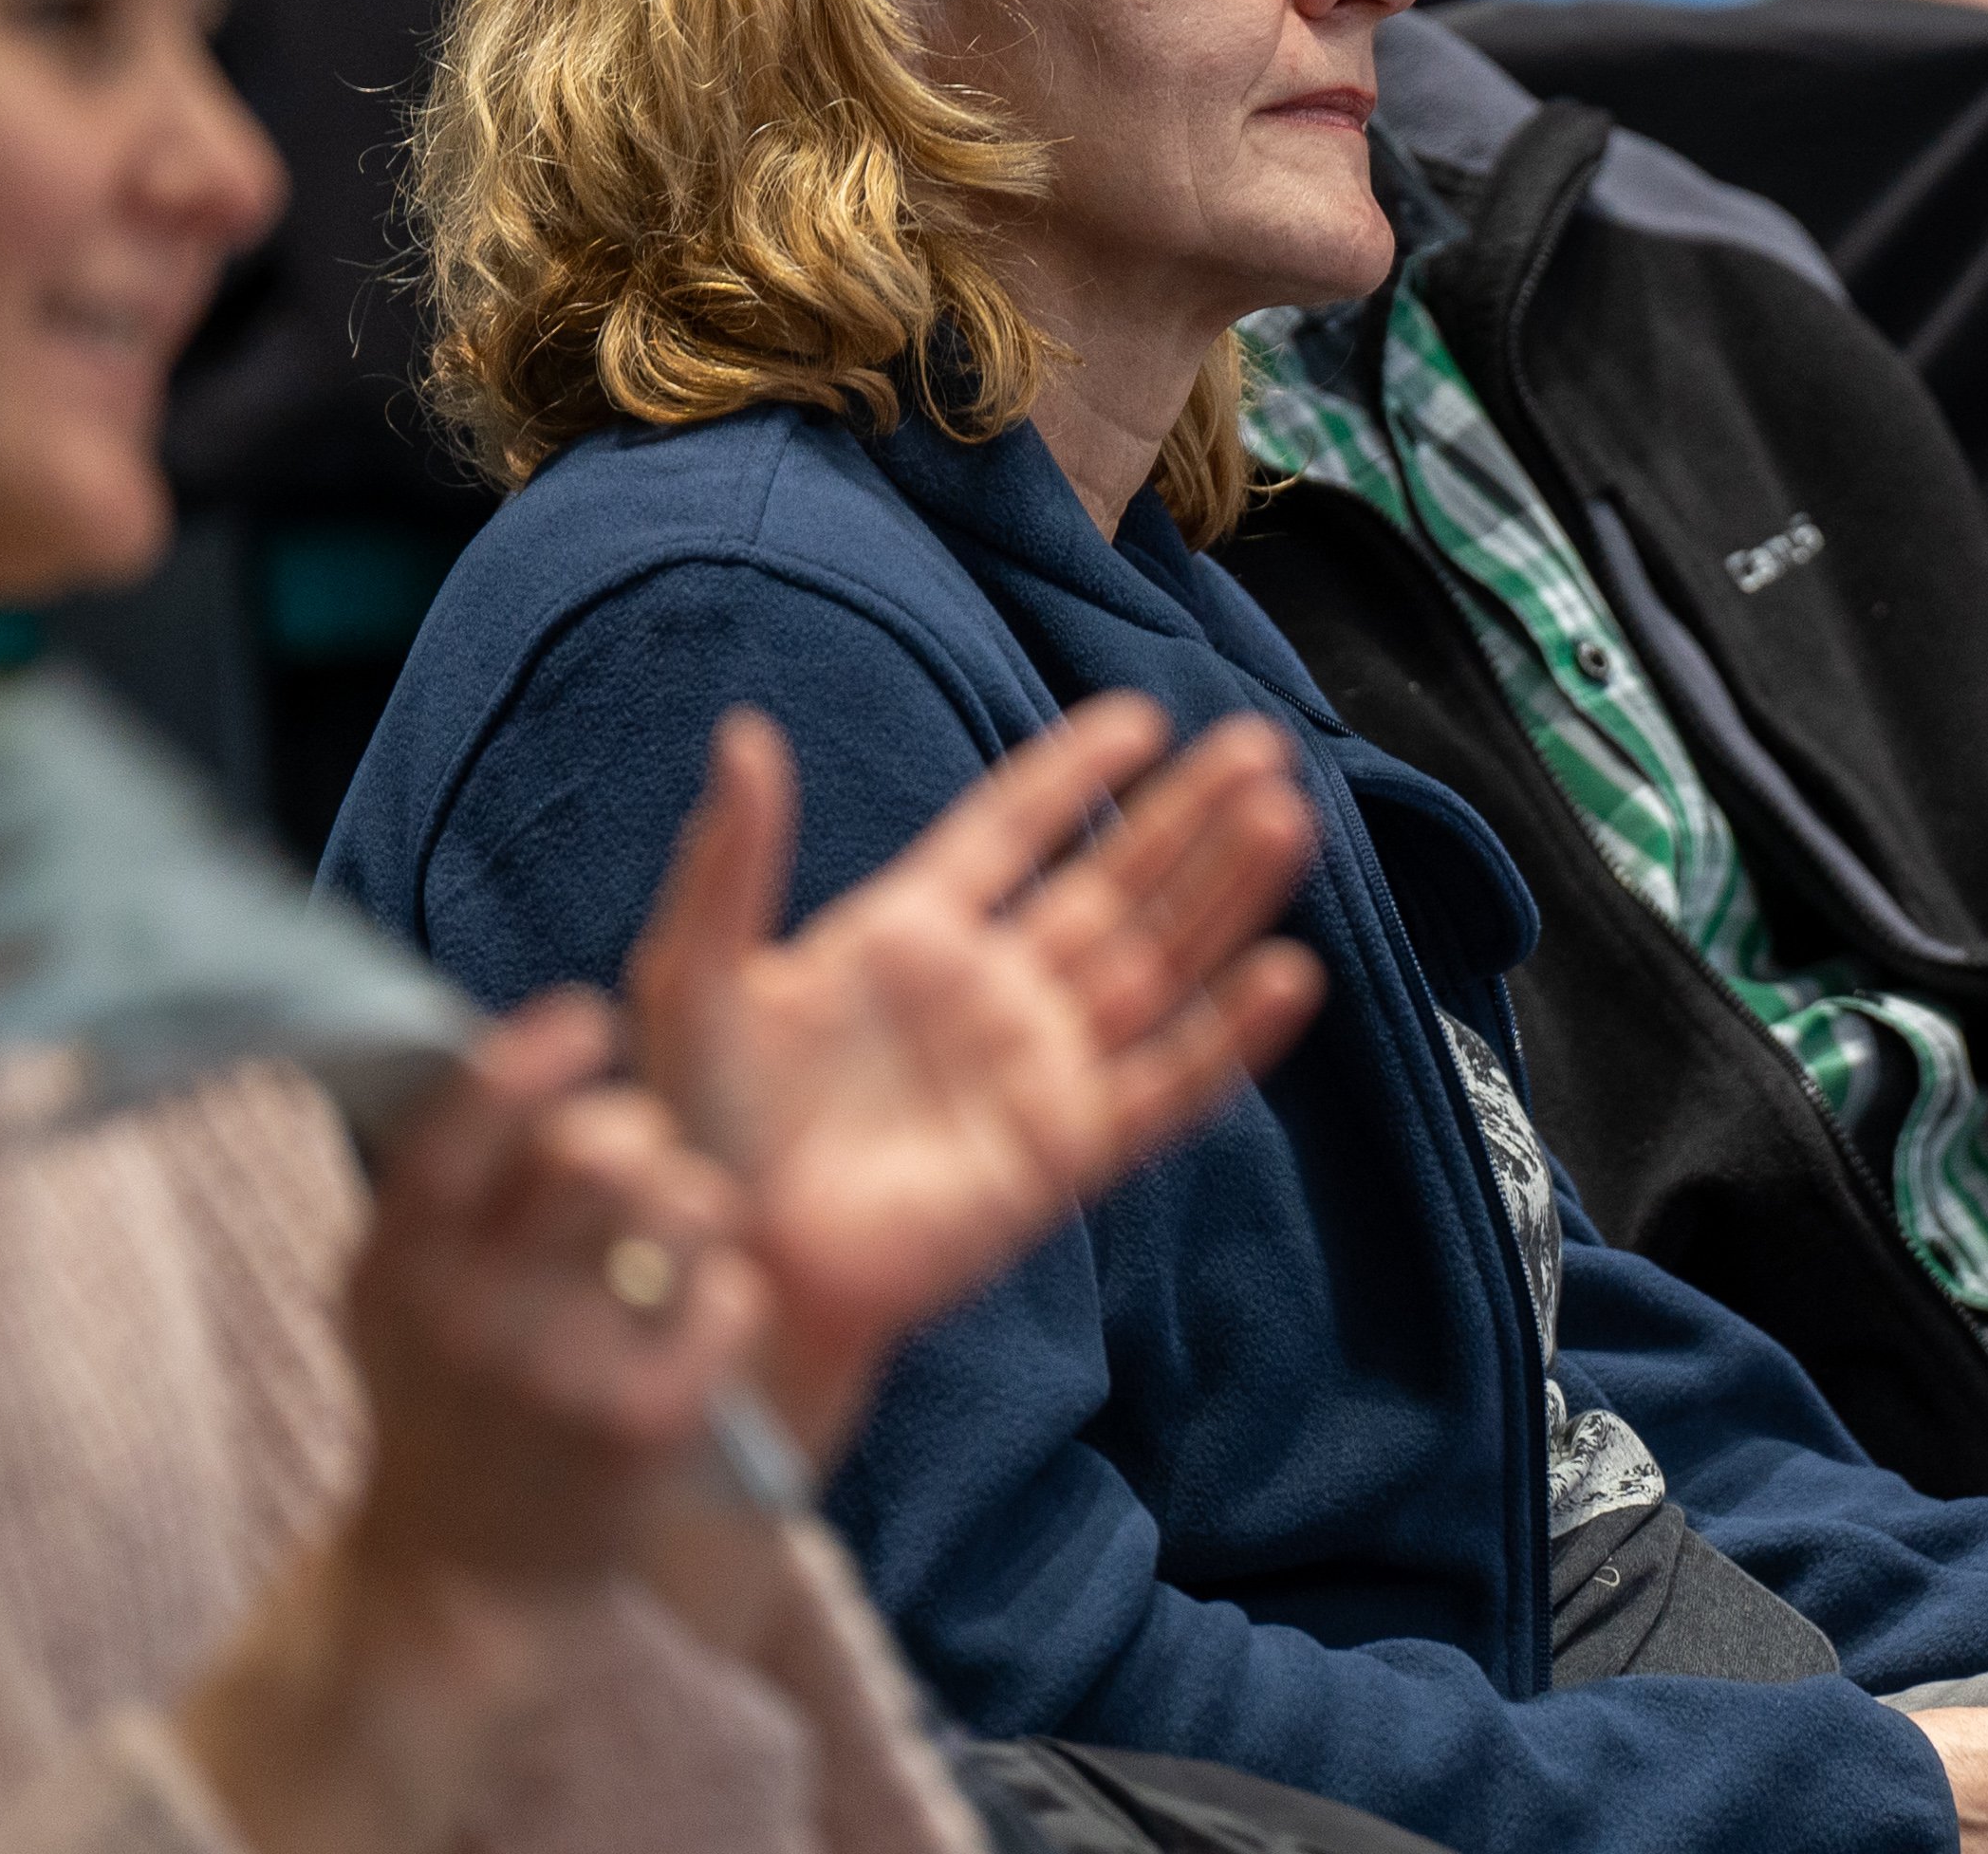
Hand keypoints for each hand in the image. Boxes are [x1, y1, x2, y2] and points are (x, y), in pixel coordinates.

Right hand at [351, 992, 765, 1594]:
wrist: (464, 1576)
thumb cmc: (448, 1394)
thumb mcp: (401, 1290)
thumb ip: (449, 1181)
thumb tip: (535, 1044)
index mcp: (393, 1268)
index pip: (457, 1131)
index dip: (532, 1059)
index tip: (589, 1020)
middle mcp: (465, 1320)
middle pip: (596, 1153)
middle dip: (640, 1134)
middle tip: (643, 1163)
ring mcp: (557, 1375)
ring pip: (683, 1207)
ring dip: (697, 1208)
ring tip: (672, 1249)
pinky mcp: (644, 1425)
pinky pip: (732, 1294)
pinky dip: (727, 1298)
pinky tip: (691, 1328)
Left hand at [625, 696, 1322, 1457]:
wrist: (732, 1270)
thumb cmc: (701, 1133)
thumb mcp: (699, 975)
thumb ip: (733, 858)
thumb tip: (745, 733)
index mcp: (907, 938)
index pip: (1011, 831)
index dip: (1074, 772)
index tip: (1142, 718)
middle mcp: (990, 992)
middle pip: (1113, 884)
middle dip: (1188, 817)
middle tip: (1262, 746)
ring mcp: (1037, 1070)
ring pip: (1158, 962)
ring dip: (1225, 893)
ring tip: (1287, 818)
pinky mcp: (1066, 1150)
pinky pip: (1168, 1083)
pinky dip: (1231, 1035)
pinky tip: (1288, 973)